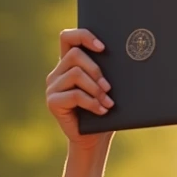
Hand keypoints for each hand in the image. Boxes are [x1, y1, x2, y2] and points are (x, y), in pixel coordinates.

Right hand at [46, 29, 114, 150]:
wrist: (94, 140)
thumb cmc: (104, 112)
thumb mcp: (107, 89)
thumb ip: (107, 72)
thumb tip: (124, 57)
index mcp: (69, 64)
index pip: (68, 37)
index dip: (84, 36)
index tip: (103, 48)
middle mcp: (58, 73)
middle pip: (75, 55)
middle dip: (96, 69)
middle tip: (109, 87)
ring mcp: (53, 87)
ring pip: (75, 73)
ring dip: (96, 88)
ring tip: (107, 102)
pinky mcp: (53, 102)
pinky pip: (74, 94)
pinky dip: (92, 102)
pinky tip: (102, 110)